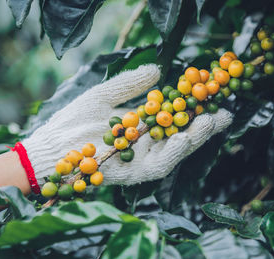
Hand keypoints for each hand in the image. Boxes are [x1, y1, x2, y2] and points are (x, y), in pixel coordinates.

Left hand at [22, 64, 232, 186]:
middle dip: (202, 125)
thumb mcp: (104, 95)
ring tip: (211, 122)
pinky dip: (173, 153)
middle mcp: (145, 146)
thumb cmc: (73, 122)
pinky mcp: (133, 174)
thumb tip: (158, 69)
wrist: (50, 149)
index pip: (172, 118)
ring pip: (175, 152)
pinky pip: (158, 165)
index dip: (192, 107)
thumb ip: (131, 84)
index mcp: (141, 128)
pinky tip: (184, 139)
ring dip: (194, 138)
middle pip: (180, 136)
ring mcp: (140, 161)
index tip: (208, 94)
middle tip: (223, 112)